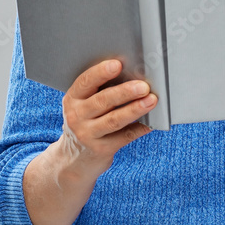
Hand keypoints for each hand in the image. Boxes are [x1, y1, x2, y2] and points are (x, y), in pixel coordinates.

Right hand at [57, 59, 156, 174]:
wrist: (74, 160)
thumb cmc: (86, 122)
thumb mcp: (83, 106)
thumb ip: (99, 91)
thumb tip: (133, 75)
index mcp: (72, 99)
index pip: (85, 82)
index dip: (101, 72)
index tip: (117, 64)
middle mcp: (76, 116)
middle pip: (103, 101)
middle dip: (125, 92)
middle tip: (143, 86)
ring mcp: (88, 135)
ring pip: (114, 120)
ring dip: (135, 109)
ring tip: (151, 101)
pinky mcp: (101, 150)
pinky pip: (124, 137)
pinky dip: (139, 128)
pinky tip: (151, 123)